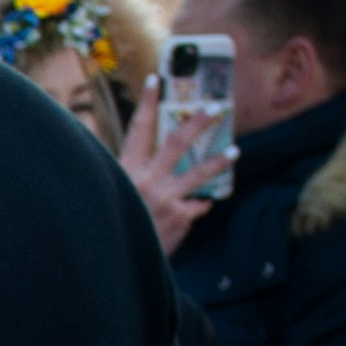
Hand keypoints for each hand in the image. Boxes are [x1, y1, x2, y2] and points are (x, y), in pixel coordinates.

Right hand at [121, 94, 220, 257]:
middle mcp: (147, 180)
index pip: (138, 129)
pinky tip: (193, 213)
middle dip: (199, 121)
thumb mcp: (113, 197)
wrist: (113, 265)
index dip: (147, 103)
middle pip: (178, 141)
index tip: (157, 80)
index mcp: (125, 172)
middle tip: (216, 108)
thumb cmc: (111, 228)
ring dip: (220, 159)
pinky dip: (196, 208)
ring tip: (235, 151)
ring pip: (201, 171)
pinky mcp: (181, 217)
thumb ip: (132, 178)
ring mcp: (167, 198)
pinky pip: (197, 205)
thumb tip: (151, 165)